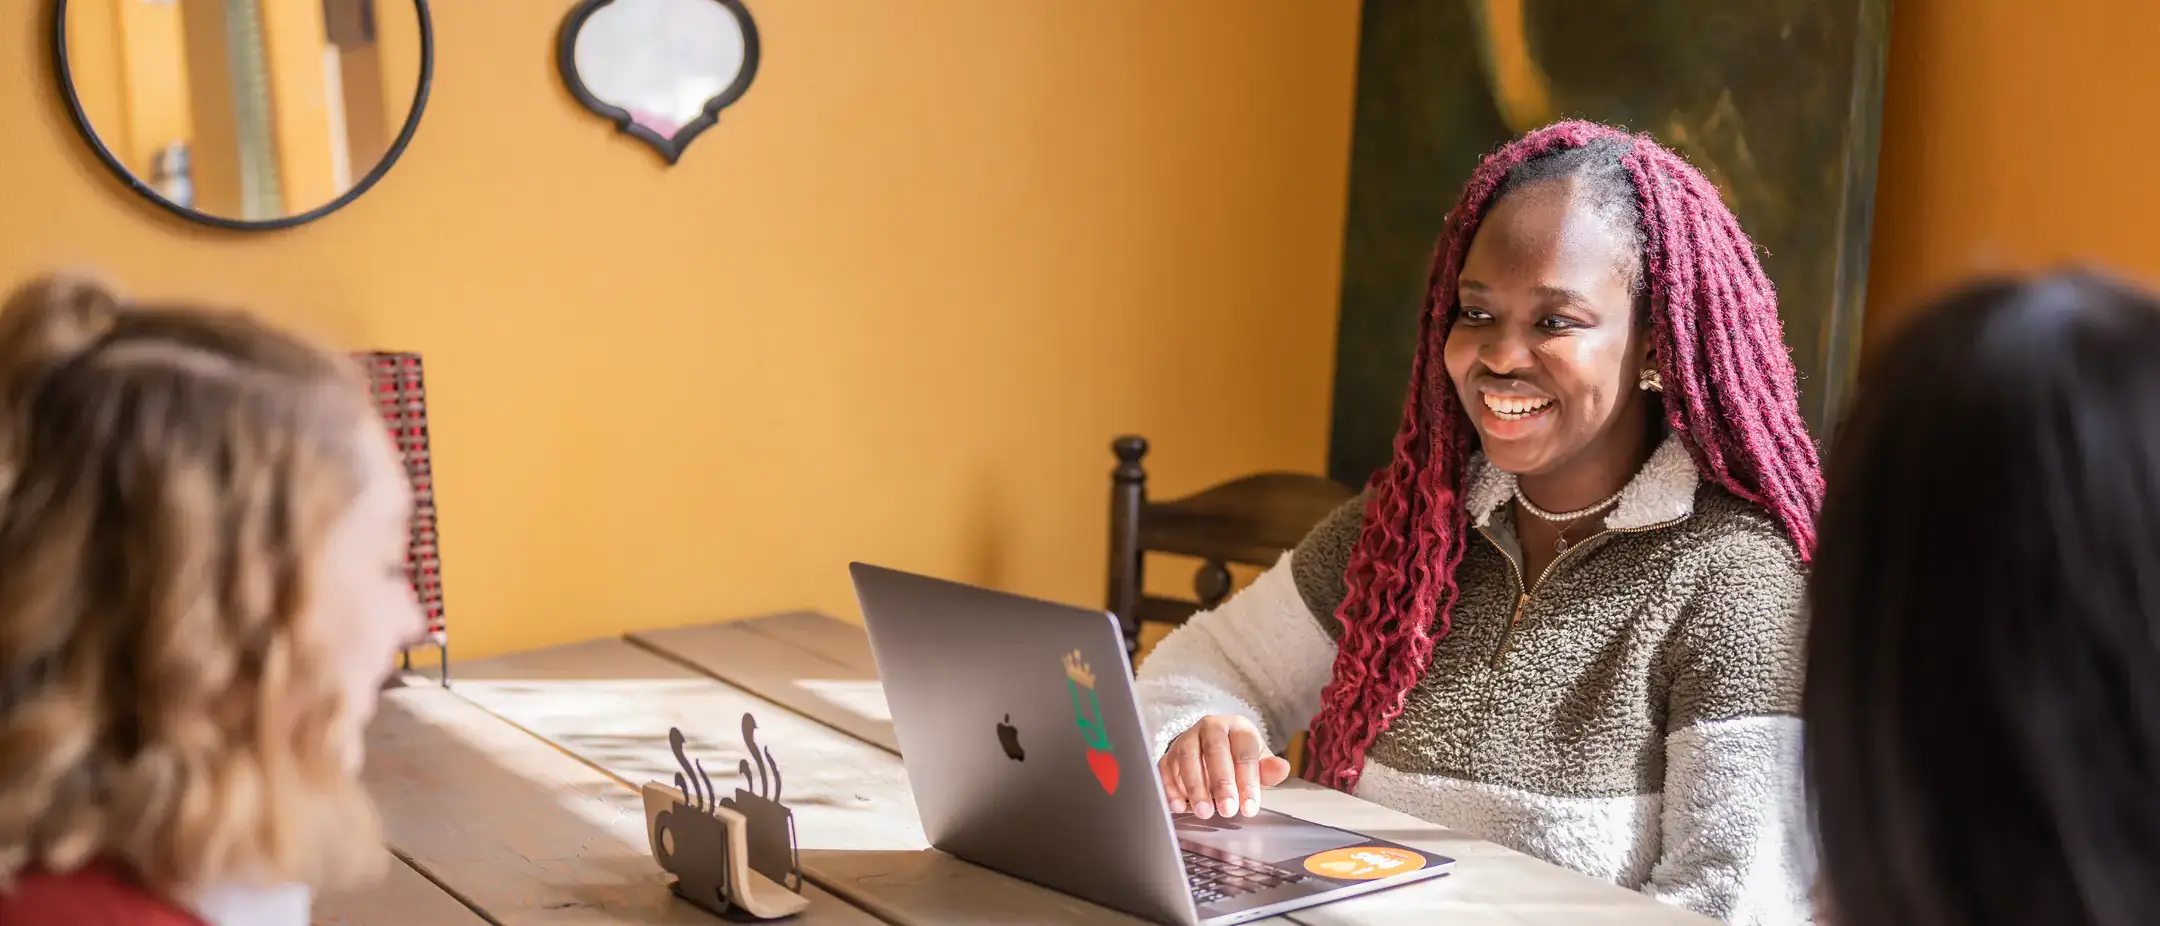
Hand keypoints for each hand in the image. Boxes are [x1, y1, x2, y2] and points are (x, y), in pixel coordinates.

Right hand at [1157, 715, 1291, 819]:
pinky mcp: (1169, 753)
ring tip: (1204, 812)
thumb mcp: (1258, 762)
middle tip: (1227, 810)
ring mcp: (1187, 738)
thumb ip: (1269, 769)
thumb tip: (1281, 769)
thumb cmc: (1239, 757)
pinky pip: (1166, 767)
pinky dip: (1170, 787)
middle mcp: (1211, 726)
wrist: (1212, 747)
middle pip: (1215, 750)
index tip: (1249, 808)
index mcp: (1237, 727)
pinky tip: (1178, 807)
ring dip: (1195, 786)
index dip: (1247, 781)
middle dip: (1221, 783)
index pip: (1244, 752)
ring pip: (1188, 757)